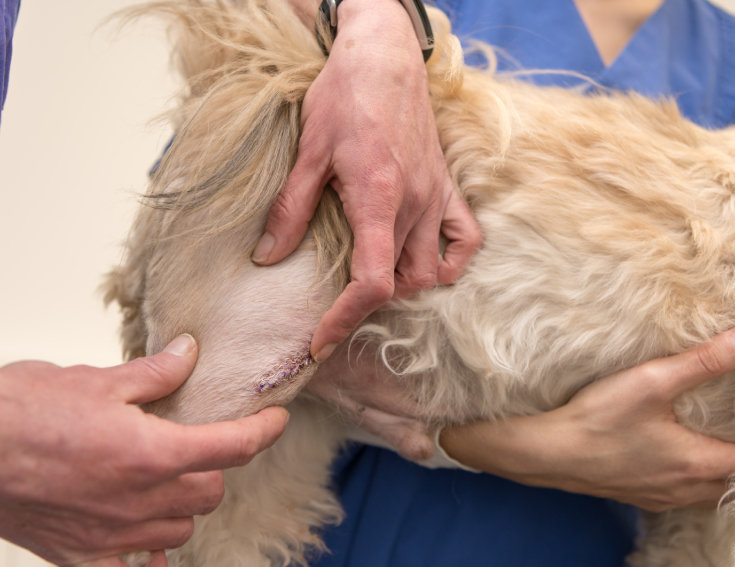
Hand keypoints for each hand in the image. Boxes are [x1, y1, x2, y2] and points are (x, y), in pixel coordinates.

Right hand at [0, 335, 287, 566]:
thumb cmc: (16, 407)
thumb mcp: (96, 379)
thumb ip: (153, 374)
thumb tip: (188, 355)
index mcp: (149, 452)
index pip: (232, 448)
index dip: (263, 432)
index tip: (274, 422)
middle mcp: (138, 500)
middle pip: (210, 492)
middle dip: (215, 465)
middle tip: (197, 442)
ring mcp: (111, 535)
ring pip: (182, 532)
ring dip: (185, 507)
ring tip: (166, 482)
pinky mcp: (78, 557)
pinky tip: (150, 552)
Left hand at [253, 0, 480, 362]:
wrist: (385, 57)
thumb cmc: (344, 96)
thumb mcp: (307, 152)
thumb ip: (290, 209)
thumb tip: (268, 257)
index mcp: (377, 200)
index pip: (373, 283)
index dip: (346, 320)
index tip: (321, 340)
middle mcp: (414, 205)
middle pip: (401, 283)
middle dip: (366, 306)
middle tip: (332, 309)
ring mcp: (436, 197)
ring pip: (433, 270)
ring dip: (404, 288)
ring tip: (370, 286)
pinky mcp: (447, 187)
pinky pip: (466, 239)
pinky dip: (452, 263)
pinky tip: (427, 268)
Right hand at [440, 326, 734, 511]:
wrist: (545, 454)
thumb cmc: (596, 420)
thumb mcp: (652, 382)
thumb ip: (703, 361)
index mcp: (697, 463)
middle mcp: (683, 489)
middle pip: (734, 484)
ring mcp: (659, 497)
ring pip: (707, 494)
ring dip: (718, 474)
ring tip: (717, 443)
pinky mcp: (636, 497)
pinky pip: (679, 496)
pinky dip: (689, 481)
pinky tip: (674, 458)